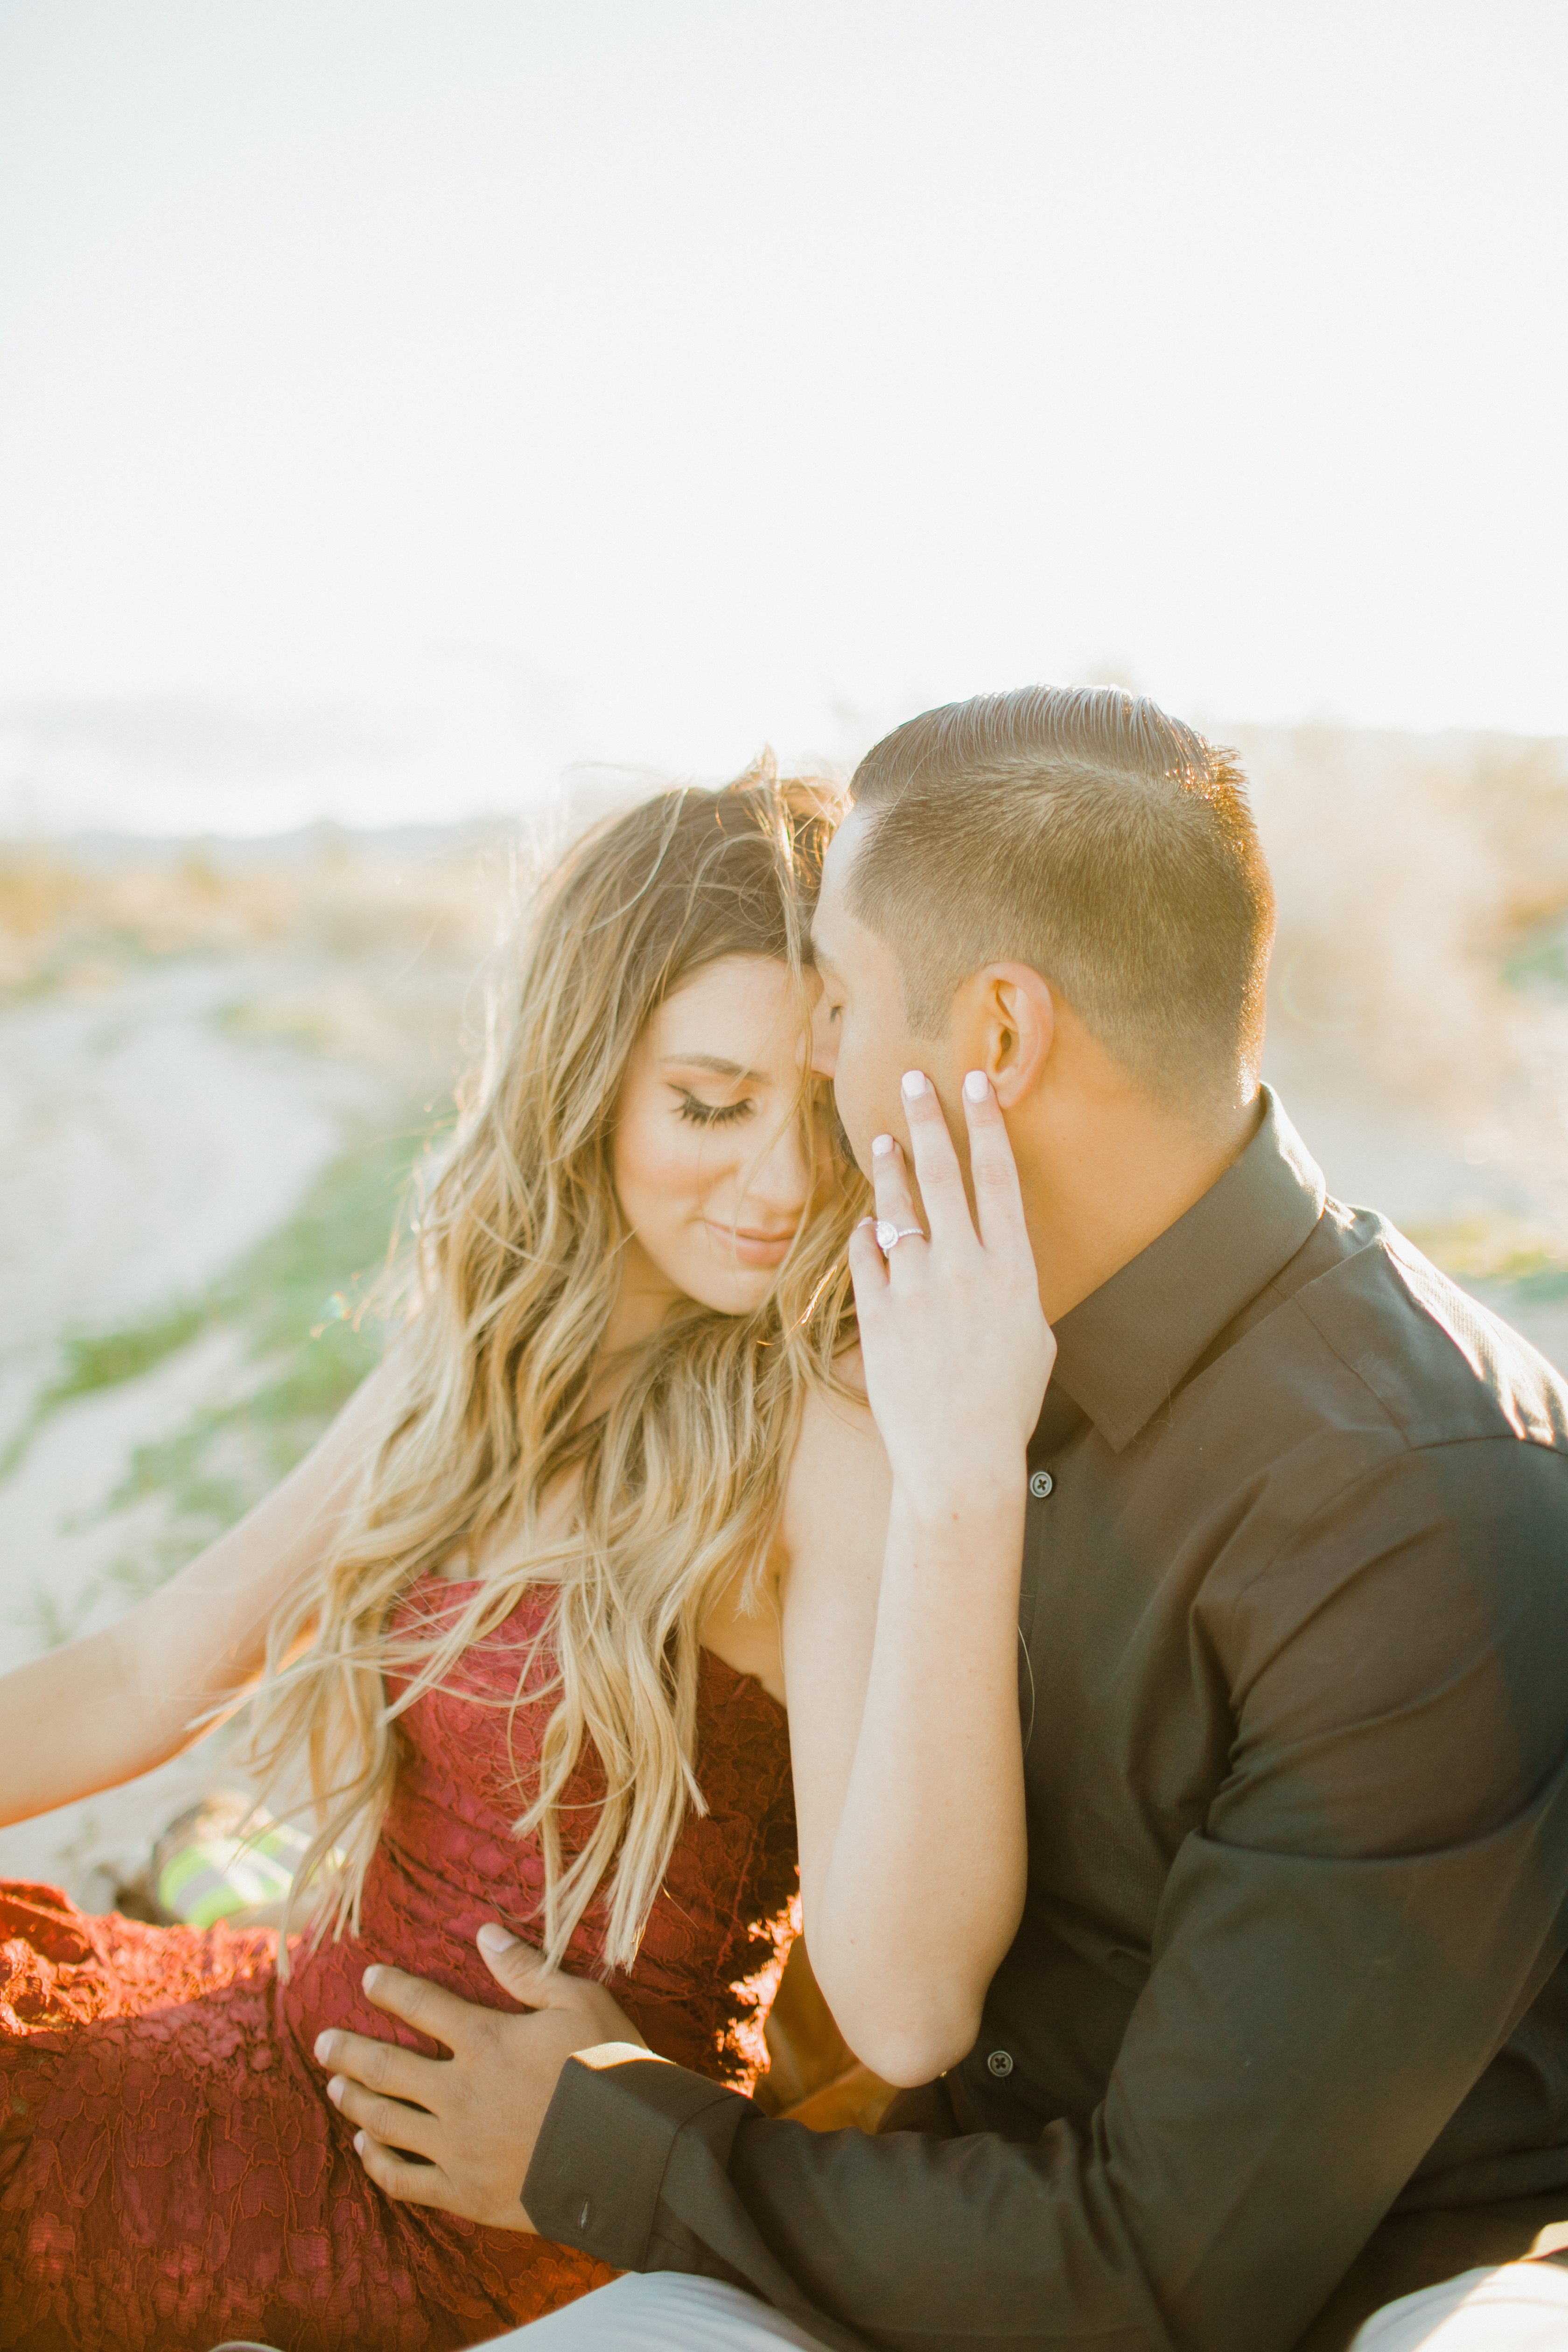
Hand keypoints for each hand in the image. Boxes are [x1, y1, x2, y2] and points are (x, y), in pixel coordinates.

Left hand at [314, 1923, 647, 2229]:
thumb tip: (485, 1934)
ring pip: (385, 2121)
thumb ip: (526, 1971)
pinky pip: (405, 2179)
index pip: (421, 2005)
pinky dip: (378, 2163)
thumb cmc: (610, 2068)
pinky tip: (366, 2149)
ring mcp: (457, 2147)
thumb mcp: (579, 2002)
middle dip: (349, 2050)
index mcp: (485, 2040)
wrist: (631, 2155)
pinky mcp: (465, 2191)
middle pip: (385, 2067)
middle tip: (323, 2042)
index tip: (368, 1978)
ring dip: (355, 2100)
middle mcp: (459, 2092)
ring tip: (335, 2086)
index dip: (390, 1989)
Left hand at [849, 1069, 1054, 1518]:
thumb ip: (1011, 1287)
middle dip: (929, 1121)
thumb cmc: (1007, 1404)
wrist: (961, 1459)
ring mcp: (917, 1289)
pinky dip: (866, 1236)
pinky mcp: (879, 1314)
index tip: (976, 1082)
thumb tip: (992, 1257)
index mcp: (1013, 1272)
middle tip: (912, 1080)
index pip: (999, 1179)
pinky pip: (867, 1257)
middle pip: (944, 1176)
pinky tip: (867, 1223)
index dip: (987, 1126)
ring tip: (882, 1140)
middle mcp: (965, 1269)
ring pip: (898, 1209)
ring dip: (889, 1171)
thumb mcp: (1034, 1339)